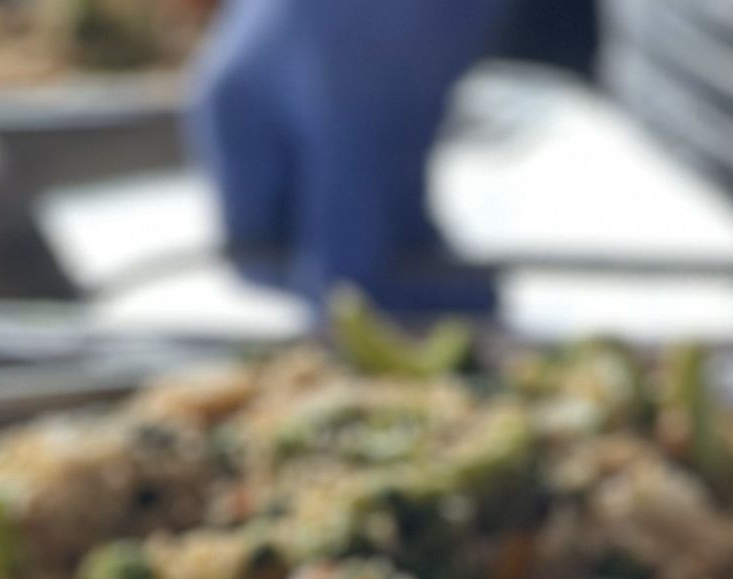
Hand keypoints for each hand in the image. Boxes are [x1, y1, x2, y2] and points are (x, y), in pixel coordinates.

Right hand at [191, 0, 506, 309]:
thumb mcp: (366, 116)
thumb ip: (342, 224)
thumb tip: (328, 324)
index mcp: (238, 122)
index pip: (258, 262)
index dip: (324, 307)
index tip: (408, 332)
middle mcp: (267, 119)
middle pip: (311, 246)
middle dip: (384, 289)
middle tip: (468, 318)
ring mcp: (324, 104)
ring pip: (362, 224)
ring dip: (422, 266)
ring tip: (495, 291)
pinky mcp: (383, 91)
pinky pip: (398, 186)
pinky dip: (436, 224)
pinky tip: (487, 255)